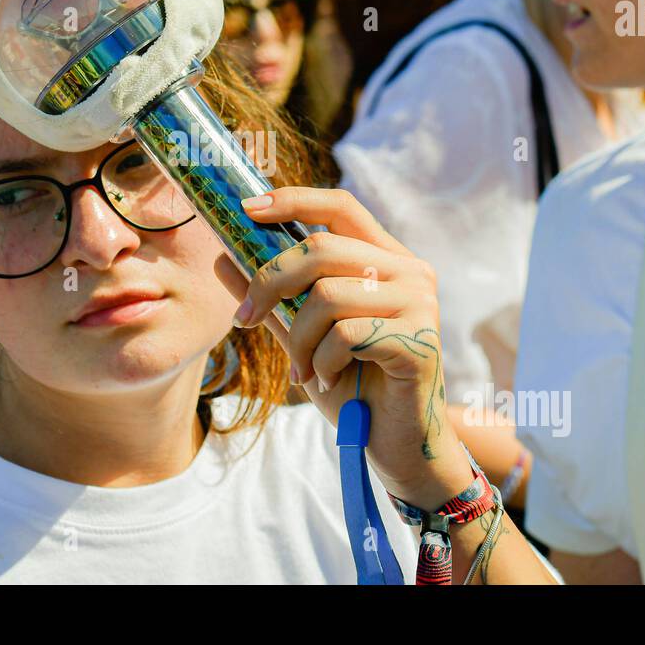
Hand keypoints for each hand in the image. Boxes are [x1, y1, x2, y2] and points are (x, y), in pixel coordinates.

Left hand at [224, 187, 471, 507]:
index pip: (341, 206)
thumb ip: (272, 298)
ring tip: (303, 368)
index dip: (293, 200)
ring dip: (299, 338)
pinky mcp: (419, 340)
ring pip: (328, 294)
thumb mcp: (302, 336)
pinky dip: (323, 361)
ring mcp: (420, 303)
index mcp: (386, 260)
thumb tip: (224, 257)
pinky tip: (328, 380)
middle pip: (322, 247)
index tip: (246, 208)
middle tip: (245, 319)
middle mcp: (410, 271)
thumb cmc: (352, 387)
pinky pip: (347, 335)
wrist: (395, 444)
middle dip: (270, 281)